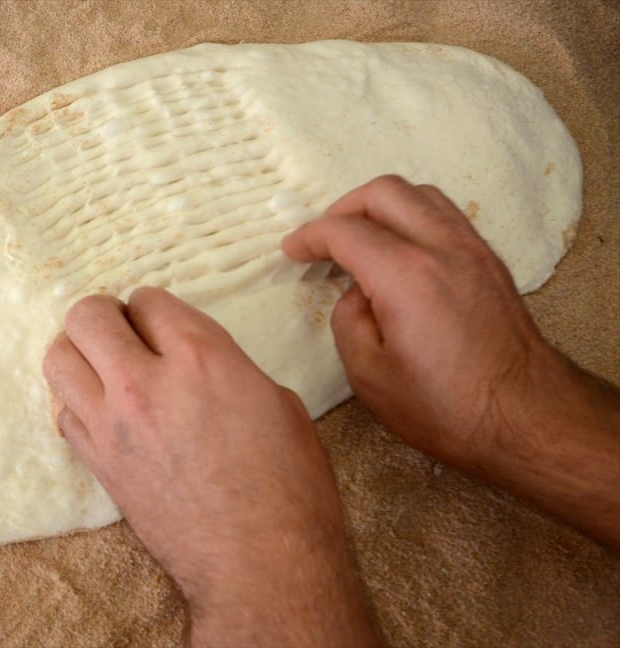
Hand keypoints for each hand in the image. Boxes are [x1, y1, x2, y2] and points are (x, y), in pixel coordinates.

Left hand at [43, 287, 376, 646]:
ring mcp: (113, 423)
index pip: (146, 299)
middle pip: (87, 315)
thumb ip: (226, 367)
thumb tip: (199, 365)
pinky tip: (105, 413)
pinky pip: (64, 412)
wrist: (260, 565)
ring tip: (104, 367)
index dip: (153, 309)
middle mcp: (146, 380)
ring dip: (79, 353)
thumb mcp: (278, 402)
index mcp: (201, 355)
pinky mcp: (98, 464)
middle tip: (124, 333)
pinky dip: (78, 403)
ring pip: (59, 358)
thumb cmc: (288, 488)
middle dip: (106, 316)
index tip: (160, 324)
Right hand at [283, 174, 542, 462]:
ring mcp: (472, 249)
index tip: (292, 251)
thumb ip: (348, 320)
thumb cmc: (444, 407)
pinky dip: (412, 217)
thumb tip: (357, 293)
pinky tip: (400, 250)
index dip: (309, 237)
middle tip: (323, 239)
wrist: (525, 418)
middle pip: (384, 193)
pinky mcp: (490, 262)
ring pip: (420, 194)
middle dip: (343, 208)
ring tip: (361, 239)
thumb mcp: (369, 375)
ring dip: (381, 207)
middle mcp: (441, 247)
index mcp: (405, 275)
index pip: (345, 231)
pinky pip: (445, 214)